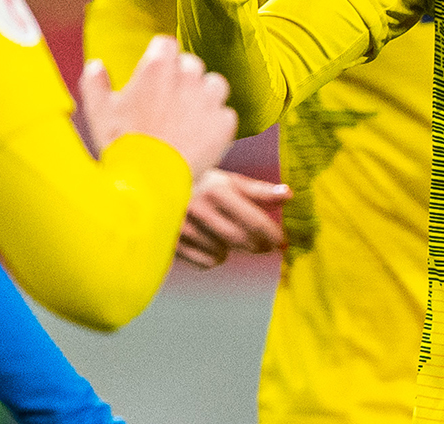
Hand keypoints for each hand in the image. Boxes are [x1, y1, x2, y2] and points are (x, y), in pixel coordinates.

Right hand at [78, 37, 236, 181]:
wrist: (150, 182)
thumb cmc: (122, 145)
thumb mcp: (98, 112)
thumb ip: (95, 83)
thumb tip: (96, 65)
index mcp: (157, 67)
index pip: (166, 43)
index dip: (161, 56)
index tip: (156, 71)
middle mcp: (187, 76)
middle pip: (191, 63)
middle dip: (182, 77)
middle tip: (169, 101)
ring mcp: (209, 98)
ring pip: (214, 84)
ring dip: (205, 95)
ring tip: (190, 117)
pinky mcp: (224, 122)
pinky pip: (226, 114)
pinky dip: (216, 123)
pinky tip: (201, 136)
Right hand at [176, 169, 290, 268]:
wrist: (155, 185)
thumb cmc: (198, 182)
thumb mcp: (227, 180)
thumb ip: (258, 190)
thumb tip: (288, 195)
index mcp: (215, 189)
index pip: (254, 221)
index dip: (273, 235)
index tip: (283, 242)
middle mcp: (198, 208)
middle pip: (240, 241)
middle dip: (258, 246)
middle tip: (266, 246)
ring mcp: (181, 228)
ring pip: (222, 255)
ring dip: (230, 249)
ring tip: (225, 234)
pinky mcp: (171, 243)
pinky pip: (204, 263)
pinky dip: (213, 257)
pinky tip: (209, 243)